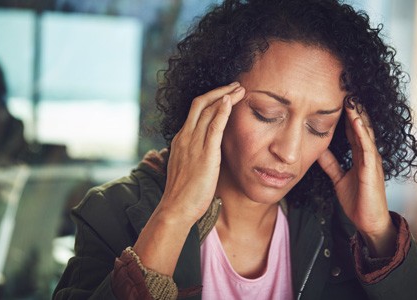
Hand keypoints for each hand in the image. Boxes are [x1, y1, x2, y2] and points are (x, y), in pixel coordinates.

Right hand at [134, 82, 244, 275]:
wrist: (176, 208)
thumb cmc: (183, 192)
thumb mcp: (188, 167)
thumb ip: (196, 154)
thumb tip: (208, 151)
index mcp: (181, 139)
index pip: (196, 110)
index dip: (212, 99)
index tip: (226, 94)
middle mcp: (185, 136)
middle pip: (201, 103)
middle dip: (220, 91)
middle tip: (236, 85)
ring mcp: (193, 144)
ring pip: (208, 110)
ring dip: (225, 96)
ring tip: (240, 89)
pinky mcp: (204, 154)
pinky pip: (213, 127)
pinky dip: (222, 111)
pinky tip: (231, 102)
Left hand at [317, 102, 396, 256]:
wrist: (367, 221)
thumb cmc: (356, 199)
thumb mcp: (338, 178)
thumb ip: (330, 164)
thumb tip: (316, 150)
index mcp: (359, 155)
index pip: (351, 130)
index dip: (344, 114)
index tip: (336, 98)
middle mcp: (367, 154)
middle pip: (360, 126)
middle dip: (353, 109)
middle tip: (345, 89)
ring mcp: (371, 160)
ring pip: (365, 132)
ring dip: (358, 115)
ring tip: (351, 98)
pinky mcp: (372, 169)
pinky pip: (367, 148)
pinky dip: (361, 133)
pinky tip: (355, 121)